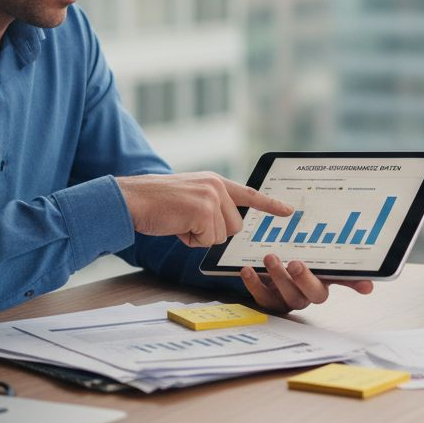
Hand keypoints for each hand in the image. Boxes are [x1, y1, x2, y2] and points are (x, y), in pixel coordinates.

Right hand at [116, 172, 292, 247]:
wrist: (134, 199)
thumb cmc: (157, 203)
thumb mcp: (190, 197)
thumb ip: (211, 205)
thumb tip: (227, 227)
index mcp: (215, 182)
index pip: (249, 194)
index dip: (270, 204)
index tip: (289, 211)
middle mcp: (217, 186)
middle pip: (234, 227)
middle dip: (212, 232)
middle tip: (187, 220)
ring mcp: (212, 198)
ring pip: (221, 236)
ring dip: (199, 237)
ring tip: (179, 221)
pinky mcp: (203, 211)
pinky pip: (206, 241)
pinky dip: (190, 240)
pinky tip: (176, 225)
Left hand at [240, 254, 373, 311]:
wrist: (269, 264)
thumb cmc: (298, 261)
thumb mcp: (316, 258)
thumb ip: (335, 263)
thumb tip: (368, 278)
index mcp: (323, 282)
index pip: (345, 283)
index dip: (354, 286)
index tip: (366, 287)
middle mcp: (307, 295)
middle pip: (311, 294)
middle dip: (304, 280)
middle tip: (296, 263)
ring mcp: (287, 300)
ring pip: (285, 296)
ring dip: (278, 277)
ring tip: (270, 257)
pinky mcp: (268, 300)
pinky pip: (262, 298)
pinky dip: (254, 284)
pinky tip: (247, 270)